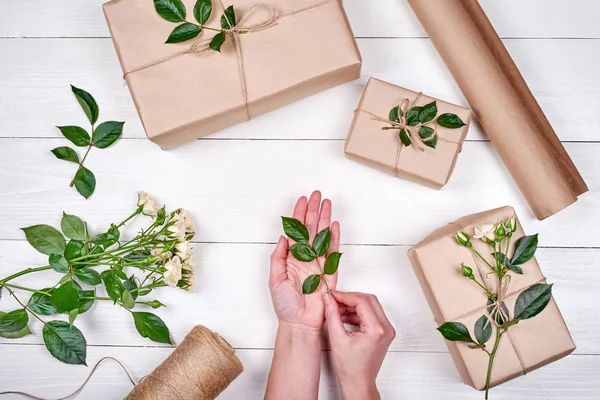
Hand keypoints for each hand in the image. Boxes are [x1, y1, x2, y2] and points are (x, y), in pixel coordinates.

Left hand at [269, 190, 340, 332]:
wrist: (299, 323)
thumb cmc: (284, 305)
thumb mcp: (274, 279)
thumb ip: (278, 257)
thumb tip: (283, 237)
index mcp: (291, 257)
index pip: (296, 231)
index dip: (299, 215)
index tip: (302, 200)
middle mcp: (306, 257)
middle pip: (311, 228)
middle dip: (313, 210)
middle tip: (317, 194)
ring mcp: (318, 263)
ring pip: (322, 235)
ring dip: (324, 219)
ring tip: (327, 203)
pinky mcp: (329, 272)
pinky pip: (333, 251)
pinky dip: (334, 238)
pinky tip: (334, 224)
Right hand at [324, 291, 395, 399]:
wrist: (358, 383)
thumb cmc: (350, 368)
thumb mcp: (337, 338)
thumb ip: (332, 315)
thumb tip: (328, 299)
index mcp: (377, 330)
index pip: (362, 301)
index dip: (345, 296)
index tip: (333, 296)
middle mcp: (386, 328)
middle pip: (368, 300)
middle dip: (350, 298)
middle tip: (334, 300)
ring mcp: (386, 330)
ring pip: (370, 306)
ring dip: (353, 305)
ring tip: (337, 310)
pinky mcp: (383, 332)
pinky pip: (371, 314)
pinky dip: (358, 313)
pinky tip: (344, 317)